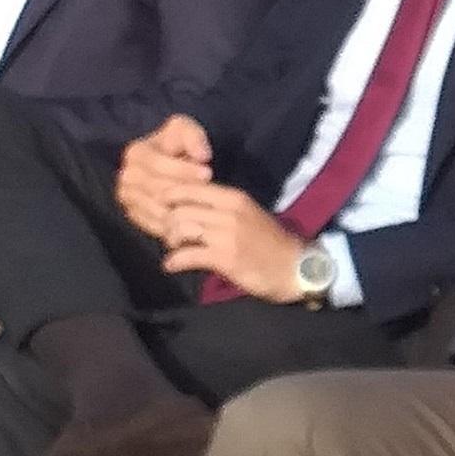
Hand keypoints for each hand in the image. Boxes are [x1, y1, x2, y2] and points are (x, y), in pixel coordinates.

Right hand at [116, 113, 215, 239]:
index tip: (208, 173)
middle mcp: (126, 176)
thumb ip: (194, 137)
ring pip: (157, 209)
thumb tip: (201, 156)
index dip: (183, 169)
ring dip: (182, 210)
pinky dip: (174, 226)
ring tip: (204, 208)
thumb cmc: (179, 146)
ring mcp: (128, 198)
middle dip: (184, 191)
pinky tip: (194, 221)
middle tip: (208, 194)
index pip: (158, 164)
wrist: (170, 166)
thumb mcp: (186, 131)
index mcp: (135, 153)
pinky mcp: (133, 215)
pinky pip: (154, 225)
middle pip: (157, 189)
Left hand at [158, 183, 308, 298]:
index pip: (192, 187)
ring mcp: (227, 235)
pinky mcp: (225, 258)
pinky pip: (189, 255)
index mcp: (234, 198)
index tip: (160, 205)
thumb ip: (220, 208)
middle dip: (167, 221)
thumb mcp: (246, 215)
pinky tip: (171, 265)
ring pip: (181, 228)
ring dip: (170, 239)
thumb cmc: (268, 242)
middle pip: (181, 208)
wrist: (294, 267)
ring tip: (173, 248)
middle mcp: (229, 212)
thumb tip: (188, 206)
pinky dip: (174, 261)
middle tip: (168, 234)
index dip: (170, 194)